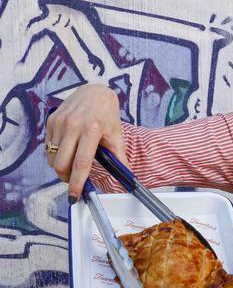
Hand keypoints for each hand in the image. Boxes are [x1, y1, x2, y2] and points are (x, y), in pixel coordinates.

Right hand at [45, 84, 127, 201]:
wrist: (94, 91)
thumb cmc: (107, 114)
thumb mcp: (116, 135)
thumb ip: (119, 158)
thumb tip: (128, 178)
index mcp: (91, 130)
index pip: (81, 163)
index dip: (77, 183)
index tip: (75, 196)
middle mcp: (72, 125)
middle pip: (61, 164)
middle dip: (66, 178)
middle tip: (74, 181)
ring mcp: (59, 123)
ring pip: (52, 158)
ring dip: (60, 168)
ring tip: (71, 167)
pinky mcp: (51, 121)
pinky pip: (48, 147)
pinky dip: (55, 156)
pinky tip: (66, 153)